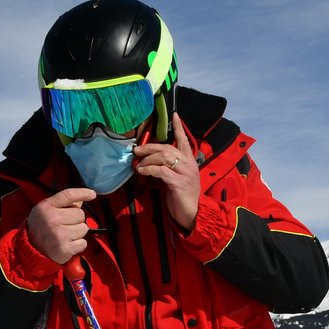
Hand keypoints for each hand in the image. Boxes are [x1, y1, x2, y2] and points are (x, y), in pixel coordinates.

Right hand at [27, 187, 97, 264]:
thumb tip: (81, 200)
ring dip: (78, 233)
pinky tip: (68, 244)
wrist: (29, 247)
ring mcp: (59, 235)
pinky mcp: (64, 249)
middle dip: (76, 220)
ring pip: (83, 229)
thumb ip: (62, 203)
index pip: (69, 195)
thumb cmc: (40, 227)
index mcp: (47, 207)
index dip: (83, 193)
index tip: (92, 194)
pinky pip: (83, 243)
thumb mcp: (46, 209)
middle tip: (65, 225)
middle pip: (80, 214)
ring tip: (66, 235)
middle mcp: (52, 220)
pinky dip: (78, 245)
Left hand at [133, 114, 199, 231]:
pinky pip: (161, 171)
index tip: (175, 114)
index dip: (179, 127)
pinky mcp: (179, 183)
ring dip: (148, 159)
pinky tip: (142, 171)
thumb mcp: (176, 177)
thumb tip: (150, 160)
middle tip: (137, 150)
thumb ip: (168, 167)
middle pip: (167, 148)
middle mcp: (189, 164)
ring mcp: (185, 173)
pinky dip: (149, 169)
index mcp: (189, 161)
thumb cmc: (182, 196)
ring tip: (138, 163)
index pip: (184, 140)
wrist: (192, 213)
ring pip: (164, 157)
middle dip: (150, 147)